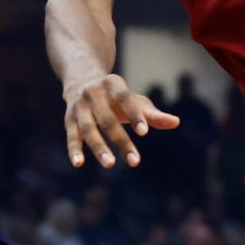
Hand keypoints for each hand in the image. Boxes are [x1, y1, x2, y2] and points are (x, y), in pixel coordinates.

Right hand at [64, 73, 178, 168]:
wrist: (81, 79)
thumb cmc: (115, 96)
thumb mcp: (133, 100)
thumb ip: (152, 113)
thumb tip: (176, 122)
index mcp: (112, 84)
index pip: (124, 98)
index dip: (134, 114)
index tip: (144, 133)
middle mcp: (93, 93)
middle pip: (107, 119)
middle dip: (121, 140)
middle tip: (135, 162)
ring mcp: (79, 106)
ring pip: (88, 129)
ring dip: (98, 147)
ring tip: (110, 165)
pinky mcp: (69, 119)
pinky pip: (72, 135)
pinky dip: (74, 149)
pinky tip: (78, 164)